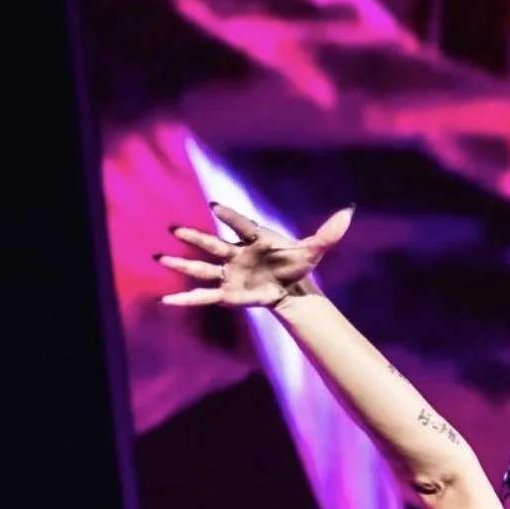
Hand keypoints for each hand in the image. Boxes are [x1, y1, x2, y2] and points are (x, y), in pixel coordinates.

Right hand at [155, 204, 354, 308]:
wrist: (291, 288)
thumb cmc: (297, 263)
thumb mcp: (314, 249)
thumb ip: (329, 232)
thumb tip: (350, 211)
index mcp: (255, 239)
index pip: (241, 226)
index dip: (229, 217)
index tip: (214, 207)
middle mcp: (237, 253)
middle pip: (213, 244)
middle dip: (195, 238)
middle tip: (174, 229)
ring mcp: (229, 273)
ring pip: (202, 268)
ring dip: (182, 263)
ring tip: (159, 257)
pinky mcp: (227, 293)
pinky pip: (203, 295)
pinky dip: (185, 298)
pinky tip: (165, 300)